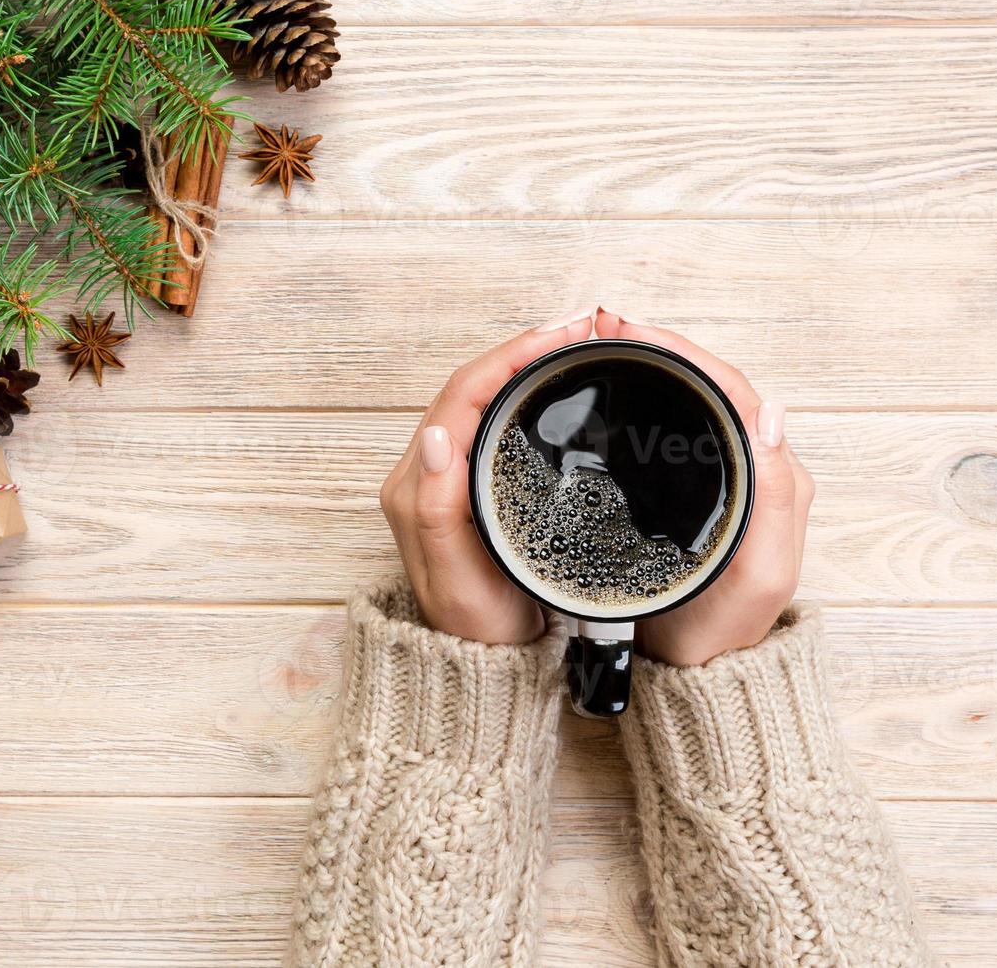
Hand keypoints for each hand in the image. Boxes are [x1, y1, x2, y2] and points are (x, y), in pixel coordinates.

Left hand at [379, 308, 606, 644]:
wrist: (480, 668)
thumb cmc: (473, 629)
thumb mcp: (455, 577)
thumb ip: (436, 509)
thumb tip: (435, 434)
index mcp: (416, 485)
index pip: (462, 397)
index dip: (509, 357)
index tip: (559, 335)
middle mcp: (425, 473)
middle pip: (471, 387)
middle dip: (522, 348)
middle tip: (580, 328)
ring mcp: (446, 477)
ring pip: (482, 399)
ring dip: (524, 364)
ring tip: (573, 342)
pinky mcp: (469, 486)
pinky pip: (492, 421)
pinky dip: (524, 391)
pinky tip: (556, 384)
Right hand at [610, 316, 814, 666]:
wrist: (696, 676)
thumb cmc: (726, 630)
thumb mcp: (760, 571)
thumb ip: (776, 495)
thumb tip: (771, 412)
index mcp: (775, 477)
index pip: (734, 391)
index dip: (685, 353)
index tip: (634, 332)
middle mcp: (755, 469)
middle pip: (711, 385)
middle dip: (662, 347)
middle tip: (607, 326)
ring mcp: (722, 480)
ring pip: (691, 403)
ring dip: (652, 367)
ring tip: (604, 343)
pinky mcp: (692, 494)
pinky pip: (675, 430)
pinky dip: (646, 399)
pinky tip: (615, 391)